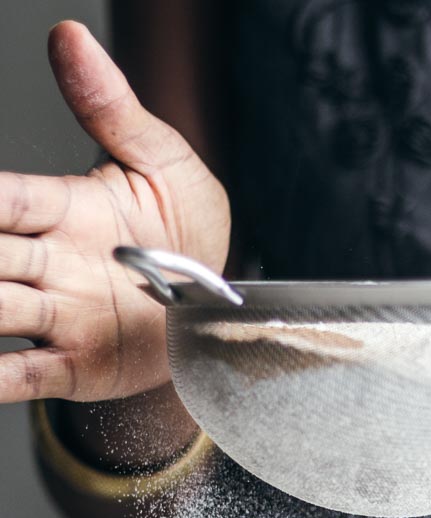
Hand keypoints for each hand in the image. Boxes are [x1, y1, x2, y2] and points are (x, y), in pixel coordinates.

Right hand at [0, 21, 229, 404]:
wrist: (218, 312)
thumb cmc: (186, 231)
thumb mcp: (166, 166)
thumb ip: (117, 110)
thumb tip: (72, 37)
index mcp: (65, 210)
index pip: (3, 198)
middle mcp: (51, 264)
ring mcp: (60, 317)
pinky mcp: (76, 366)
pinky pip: (25, 376)